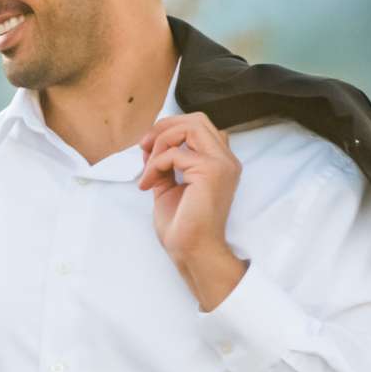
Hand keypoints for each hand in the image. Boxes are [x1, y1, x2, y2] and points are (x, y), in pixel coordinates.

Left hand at [137, 113, 246, 309]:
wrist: (191, 251)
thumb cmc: (183, 227)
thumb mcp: (169, 187)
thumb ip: (164, 164)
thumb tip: (149, 144)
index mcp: (220, 163)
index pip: (199, 127)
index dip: (171, 129)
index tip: (148, 148)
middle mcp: (226, 160)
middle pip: (197, 120)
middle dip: (165, 126)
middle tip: (144, 145)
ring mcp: (221, 164)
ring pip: (190, 126)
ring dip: (161, 142)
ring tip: (148, 168)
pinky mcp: (211, 171)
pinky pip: (175, 153)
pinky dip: (155, 165)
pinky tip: (148, 185)